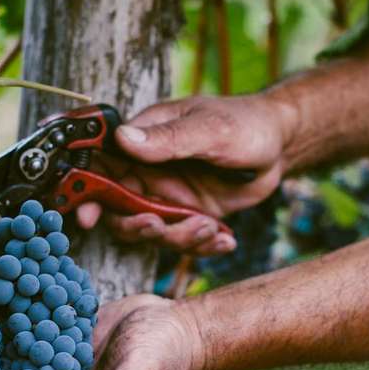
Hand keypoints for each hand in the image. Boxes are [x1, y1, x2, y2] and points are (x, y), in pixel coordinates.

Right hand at [76, 94, 295, 255]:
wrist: (279, 144)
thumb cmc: (245, 123)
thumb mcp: (209, 129)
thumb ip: (168, 138)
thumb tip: (123, 138)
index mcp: (144, 141)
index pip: (101, 168)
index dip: (88, 193)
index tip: (88, 216)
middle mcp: (150, 172)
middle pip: (121, 210)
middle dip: (137, 226)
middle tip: (159, 224)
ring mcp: (170, 197)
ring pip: (154, 232)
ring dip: (179, 237)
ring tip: (209, 226)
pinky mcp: (191, 215)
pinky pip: (185, 241)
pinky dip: (203, 246)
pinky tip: (225, 240)